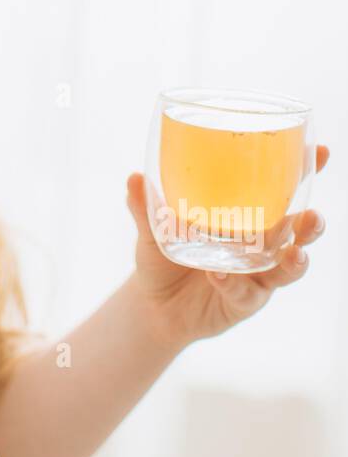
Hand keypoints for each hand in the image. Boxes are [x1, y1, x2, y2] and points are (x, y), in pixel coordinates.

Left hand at [125, 145, 329, 349]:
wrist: (153, 305)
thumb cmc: (164, 256)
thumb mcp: (153, 228)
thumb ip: (146, 205)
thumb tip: (134, 178)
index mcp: (251, 215)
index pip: (285, 191)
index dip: (307, 172)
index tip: (323, 151)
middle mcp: (261, 244)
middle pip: (299, 232)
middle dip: (312, 223)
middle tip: (312, 215)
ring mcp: (256, 275)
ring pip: (288, 267)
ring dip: (295, 260)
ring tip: (294, 252)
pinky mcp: (244, 302)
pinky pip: (245, 292)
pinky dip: (233, 282)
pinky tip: (220, 274)